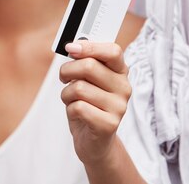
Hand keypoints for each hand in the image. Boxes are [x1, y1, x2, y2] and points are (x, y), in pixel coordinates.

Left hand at [59, 40, 131, 166]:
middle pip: (89, 66)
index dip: (90, 47)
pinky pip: (78, 107)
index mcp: (120, 72)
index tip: (71, 48)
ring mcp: (119, 107)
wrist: (95, 141)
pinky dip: (69, 109)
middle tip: (64, 77)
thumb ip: (84, 62)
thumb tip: (73, 46)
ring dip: (67, 94)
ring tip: (72, 100)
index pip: (113, 51)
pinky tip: (77, 114)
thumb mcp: (87, 80)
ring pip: (79, 88)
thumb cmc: (88, 104)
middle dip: (67, 70)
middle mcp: (124, 88)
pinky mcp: (109, 124)